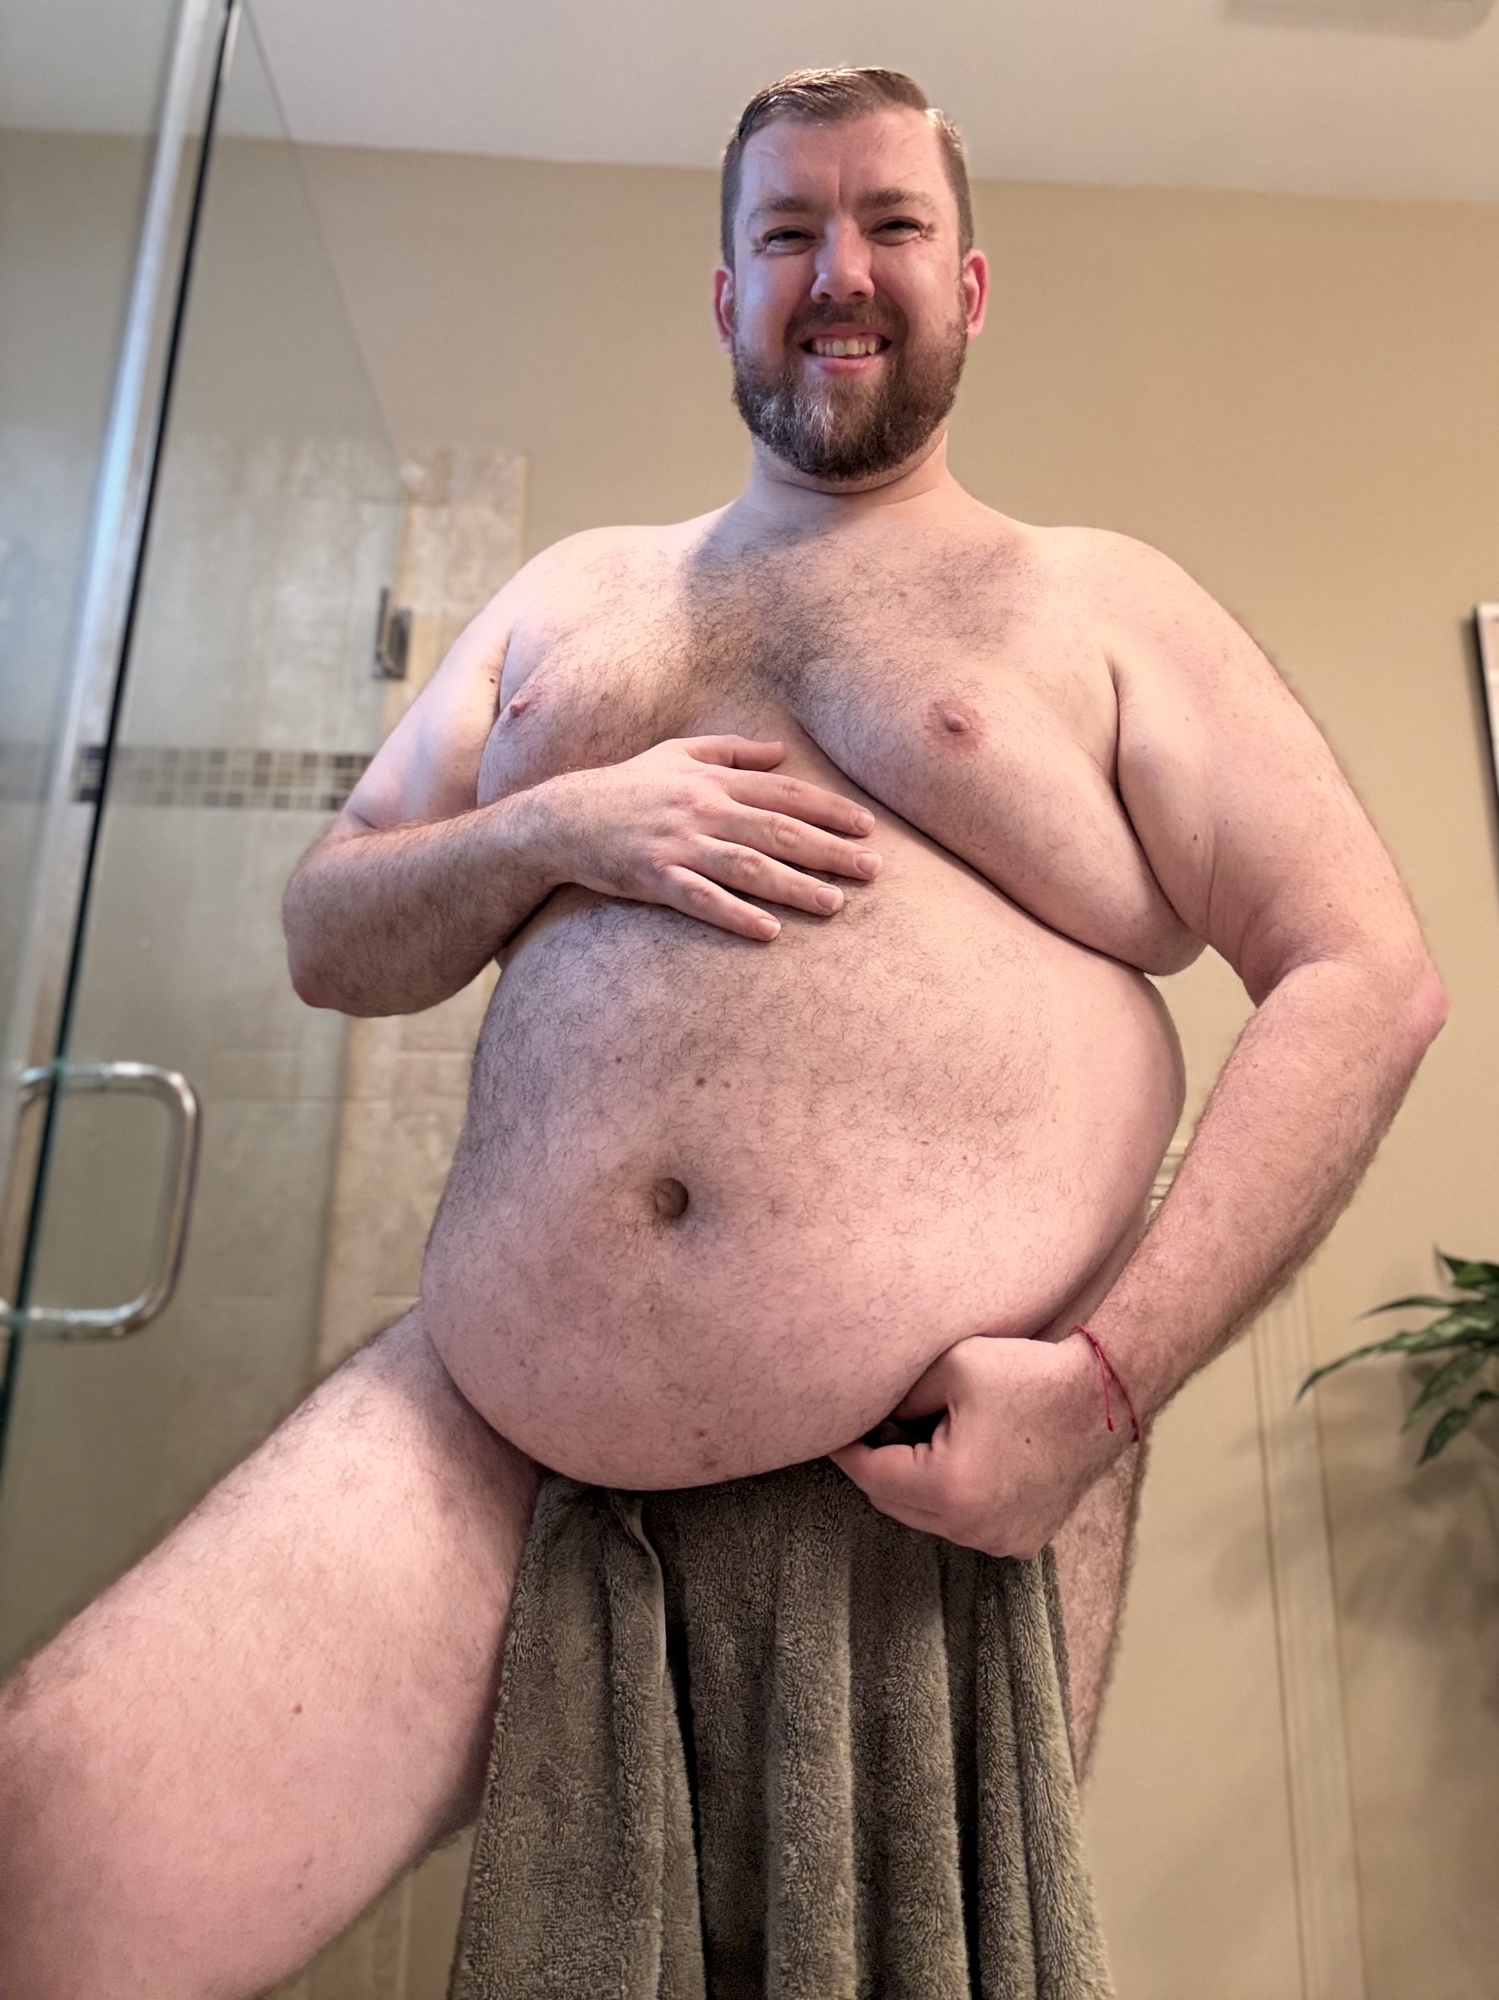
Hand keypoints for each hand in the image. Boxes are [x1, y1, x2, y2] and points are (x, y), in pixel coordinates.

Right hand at [541, 735, 882, 940]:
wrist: (560, 818)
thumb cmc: (624, 787)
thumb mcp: (675, 754)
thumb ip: (730, 752)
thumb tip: (782, 752)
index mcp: (711, 780)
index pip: (784, 793)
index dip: (829, 809)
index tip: (868, 827)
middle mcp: (701, 808)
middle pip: (778, 830)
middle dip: (830, 850)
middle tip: (874, 870)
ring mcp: (677, 843)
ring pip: (748, 866)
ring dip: (795, 886)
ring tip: (835, 905)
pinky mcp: (653, 876)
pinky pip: (701, 899)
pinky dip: (736, 914)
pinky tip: (769, 931)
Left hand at [830, 1332, 1126, 1559]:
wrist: (1102, 1396)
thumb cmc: (1026, 1374)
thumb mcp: (949, 1368)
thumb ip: (898, 1399)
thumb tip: (869, 1418)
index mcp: (948, 1487)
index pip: (871, 1474)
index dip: (848, 1449)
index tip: (832, 1431)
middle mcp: (972, 1527)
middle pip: (894, 1503)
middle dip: (881, 1468)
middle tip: (878, 1429)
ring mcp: (1000, 1541)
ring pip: (928, 1519)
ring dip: (916, 1487)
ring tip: (924, 1440)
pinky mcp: (1022, 1542)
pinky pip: (965, 1525)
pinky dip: (953, 1501)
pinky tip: (962, 1462)